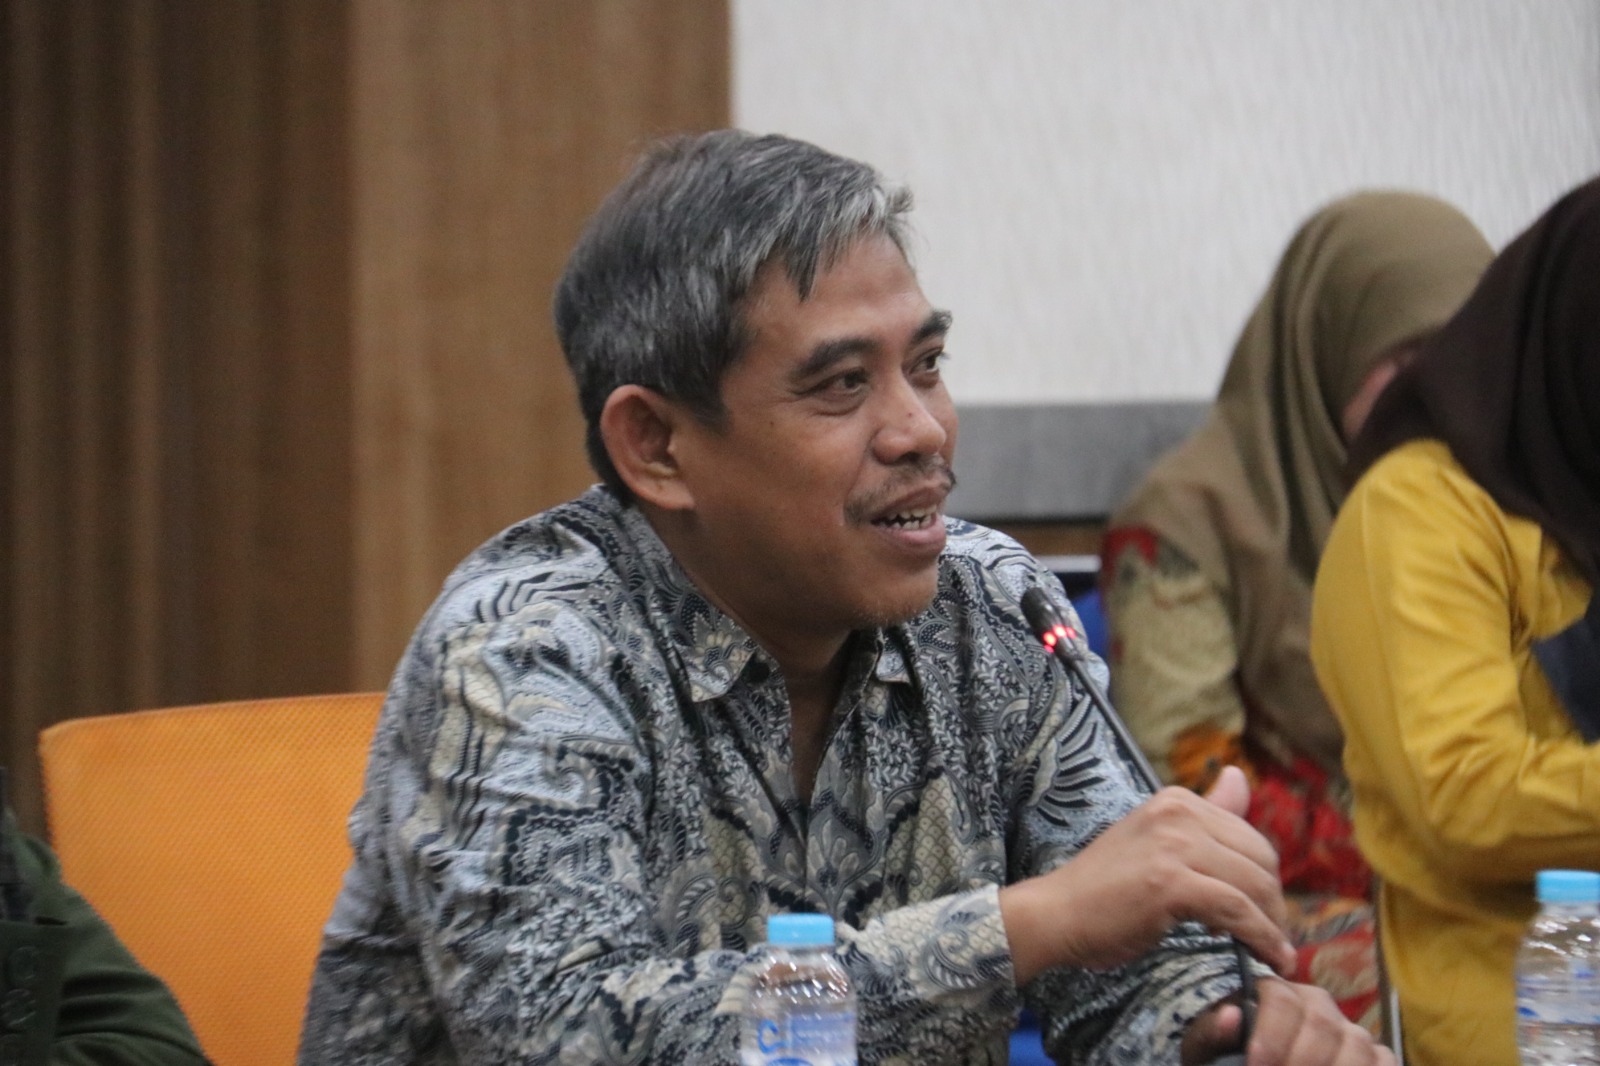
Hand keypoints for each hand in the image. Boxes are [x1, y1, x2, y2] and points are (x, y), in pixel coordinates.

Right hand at [1000, 766, 1294, 983]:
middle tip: (1271, 936)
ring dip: (1272, 925)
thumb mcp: (1156, 840)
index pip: (1250, 836)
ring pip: (1254, 885)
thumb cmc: (1104, 887)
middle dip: (1273, 902)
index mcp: (1176, 800)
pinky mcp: (1172, 883)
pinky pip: (1238, 911)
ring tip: (1274, 953)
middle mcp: (1178, 813)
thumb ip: (1204, 813)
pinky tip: (1267, 957)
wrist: (1056, 913)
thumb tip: (1240, 775)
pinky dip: (1260, 938)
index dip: (1263, 879)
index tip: (1263, 911)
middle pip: (1260, 858)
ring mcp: (1174, 846)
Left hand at [1181, 977, 1394, 1065]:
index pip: (1282, 1002)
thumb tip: (1230, 1016)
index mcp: (1275, 992)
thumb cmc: (1224, 1058)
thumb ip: (1212, 1033)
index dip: (1271, 1037)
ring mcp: (1349, 1030)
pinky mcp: (1374, 1055)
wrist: (1248, 1063)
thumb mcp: (1206, 1048)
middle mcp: (1317, 1004)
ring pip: (1356, 1043)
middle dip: (1300, 1060)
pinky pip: (1386, 1060)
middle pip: (1321, 1023)